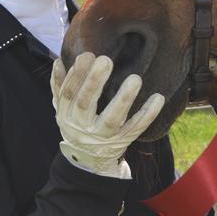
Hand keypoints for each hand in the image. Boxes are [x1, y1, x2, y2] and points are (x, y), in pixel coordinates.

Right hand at [51, 53, 163, 178]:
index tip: (87, 55)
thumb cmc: (77, 126)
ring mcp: (104, 136)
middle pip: (86, 104)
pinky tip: (157, 98)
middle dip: (94, 82)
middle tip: (106, 60)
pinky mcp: (122, 141)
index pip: (68, 93)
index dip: (77, 74)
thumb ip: (60, 88)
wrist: (87, 160)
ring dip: (124, 99)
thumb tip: (59, 62)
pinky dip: (148, 114)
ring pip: (113, 119)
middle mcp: (83, 127)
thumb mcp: (63, 110)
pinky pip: (136, 128)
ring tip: (135, 78)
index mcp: (67, 115)